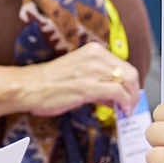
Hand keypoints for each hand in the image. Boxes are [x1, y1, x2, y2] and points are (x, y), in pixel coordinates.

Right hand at [24, 41, 138, 118]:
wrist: (29, 86)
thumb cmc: (48, 82)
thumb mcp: (77, 73)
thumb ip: (98, 81)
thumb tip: (114, 96)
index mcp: (93, 51)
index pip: (123, 64)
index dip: (130, 83)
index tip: (129, 95)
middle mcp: (95, 57)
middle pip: (129, 72)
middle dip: (134, 91)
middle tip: (131, 105)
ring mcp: (92, 71)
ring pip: (128, 81)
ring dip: (131, 98)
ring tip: (126, 110)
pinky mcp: (88, 86)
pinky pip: (118, 93)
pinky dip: (125, 103)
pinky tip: (121, 111)